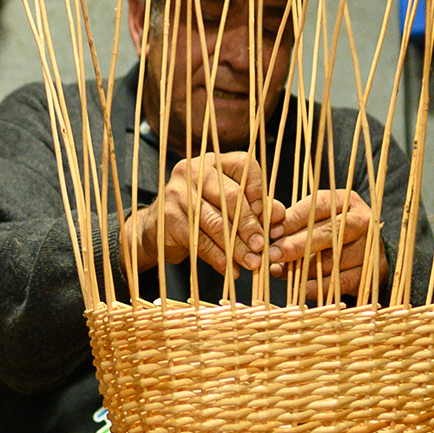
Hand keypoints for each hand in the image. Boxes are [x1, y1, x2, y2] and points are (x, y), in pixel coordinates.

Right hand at [121, 152, 271, 277]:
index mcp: (212, 161)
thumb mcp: (224, 204)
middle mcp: (193, 172)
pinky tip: (231, 271)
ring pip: (217, 223)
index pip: (244, 165)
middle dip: (251, 225)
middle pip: (231, 196)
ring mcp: (178, 194)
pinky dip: (219, 259)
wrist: (154, 230)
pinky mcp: (170, 218)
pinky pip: (201, 241)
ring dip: (237, 247)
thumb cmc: (197, 213)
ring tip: (252, 263)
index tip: (269, 215)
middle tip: (263, 247)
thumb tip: (280, 215)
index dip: (259, 190)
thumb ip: (252, 206)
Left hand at [267, 189, 376, 299]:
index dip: (294, 220)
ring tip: (280, 270)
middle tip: (273, 254)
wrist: (364, 253)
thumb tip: (270, 232)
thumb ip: (292, 221)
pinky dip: (315, 286)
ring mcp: (369, 248)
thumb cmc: (330, 231)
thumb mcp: (315, 218)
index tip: (273, 232)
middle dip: (297, 245)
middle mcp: (362, 221)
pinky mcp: (369, 274)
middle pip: (328, 233)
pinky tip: (298, 287)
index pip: (319, 206)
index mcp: (347, 201)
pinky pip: (338, 283)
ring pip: (332, 261)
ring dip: (302, 269)